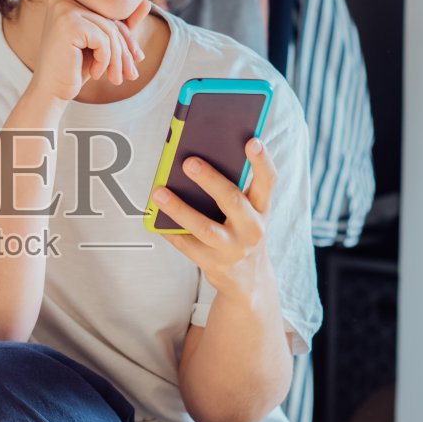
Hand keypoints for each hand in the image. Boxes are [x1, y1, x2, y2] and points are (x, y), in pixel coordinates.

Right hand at [26, 0, 148, 103]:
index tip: (137, 58)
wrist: (51, 91)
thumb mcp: (102, 44)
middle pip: (110, 20)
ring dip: (117, 59)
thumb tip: (147, 3)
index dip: (127, 37)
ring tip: (116, 78)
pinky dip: (105, 60)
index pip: (108, 13)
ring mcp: (63, 9)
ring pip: (109, 30)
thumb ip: (122, 24)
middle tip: (131, 74)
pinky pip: (102, 39)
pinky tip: (96, 73)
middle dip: (124, 50)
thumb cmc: (75, 67)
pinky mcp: (68, 23)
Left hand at [151, 136, 276, 296]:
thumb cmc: (242, 232)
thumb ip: (235, 189)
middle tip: (188, 162)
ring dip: (179, 209)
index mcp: (262, 208)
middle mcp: (252, 228)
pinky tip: (154, 217)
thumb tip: (199, 159)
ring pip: (204, 227)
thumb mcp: (249, 213)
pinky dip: (168, 230)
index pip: (268, 181)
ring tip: (159, 193)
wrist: (249, 280)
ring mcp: (232, 249)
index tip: (253, 141)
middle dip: (210, 180)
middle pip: (232, 200)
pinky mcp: (213, 264)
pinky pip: (186, 245)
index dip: (262, 161)